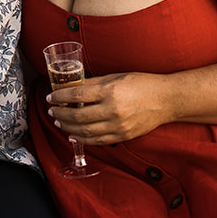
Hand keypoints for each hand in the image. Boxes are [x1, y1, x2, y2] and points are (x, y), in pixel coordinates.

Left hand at [46, 72, 168, 144]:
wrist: (165, 100)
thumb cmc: (142, 84)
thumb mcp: (116, 77)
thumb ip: (94, 83)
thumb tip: (73, 86)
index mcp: (110, 91)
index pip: (77, 95)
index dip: (60, 96)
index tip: (51, 96)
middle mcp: (113, 110)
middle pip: (78, 116)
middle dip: (60, 114)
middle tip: (51, 110)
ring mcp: (118, 126)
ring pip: (85, 131)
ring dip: (68, 128)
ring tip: (59, 122)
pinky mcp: (123, 136)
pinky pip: (98, 140)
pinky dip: (82, 139)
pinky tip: (73, 135)